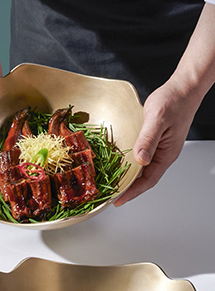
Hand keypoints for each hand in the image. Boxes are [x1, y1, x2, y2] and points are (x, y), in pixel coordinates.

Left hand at [113, 79, 199, 205]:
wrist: (182, 90)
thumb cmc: (173, 102)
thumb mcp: (157, 119)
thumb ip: (148, 139)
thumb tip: (141, 159)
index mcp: (166, 154)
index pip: (148, 180)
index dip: (132, 192)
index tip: (118, 201)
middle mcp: (162, 154)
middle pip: (144, 178)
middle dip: (127, 189)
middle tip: (108, 196)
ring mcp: (158, 148)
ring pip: (141, 168)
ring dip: (127, 177)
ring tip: (110, 184)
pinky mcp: (152, 141)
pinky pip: (139, 156)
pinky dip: (128, 163)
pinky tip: (117, 163)